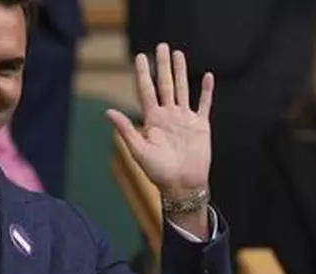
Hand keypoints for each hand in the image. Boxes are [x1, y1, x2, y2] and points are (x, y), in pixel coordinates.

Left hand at [107, 43, 213, 199]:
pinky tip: (207, 77)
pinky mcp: (201, 126)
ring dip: (181, 72)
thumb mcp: (138, 150)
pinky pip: (204, 104)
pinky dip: (206, 91)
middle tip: (161, 46)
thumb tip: (108, 112)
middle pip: (165, 84)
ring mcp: (185, 119)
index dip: (143, 74)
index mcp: (152, 120)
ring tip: (178, 54)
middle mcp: (168, 116)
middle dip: (162, 66)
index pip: (146, 91)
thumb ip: (126, 129)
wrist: (182, 185)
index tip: (140, 57)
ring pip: (182, 89)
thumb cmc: (158, 172)